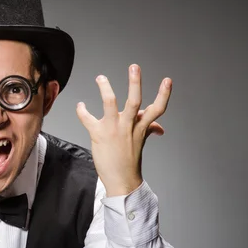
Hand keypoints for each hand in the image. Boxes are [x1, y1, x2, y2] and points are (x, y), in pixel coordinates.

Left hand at [76, 64, 171, 196]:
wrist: (122, 180)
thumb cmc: (129, 161)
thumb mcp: (141, 142)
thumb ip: (148, 130)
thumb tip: (159, 128)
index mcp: (140, 127)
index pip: (157, 109)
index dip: (164, 94)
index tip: (167, 80)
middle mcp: (128, 126)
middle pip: (134, 101)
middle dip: (135, 83)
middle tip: (134, 66)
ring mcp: (113, 129)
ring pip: (110, 103)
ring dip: (105, 89)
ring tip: (101, 77)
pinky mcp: (98, 134)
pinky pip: (87, 118)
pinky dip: (82, 111)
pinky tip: (80, 105)